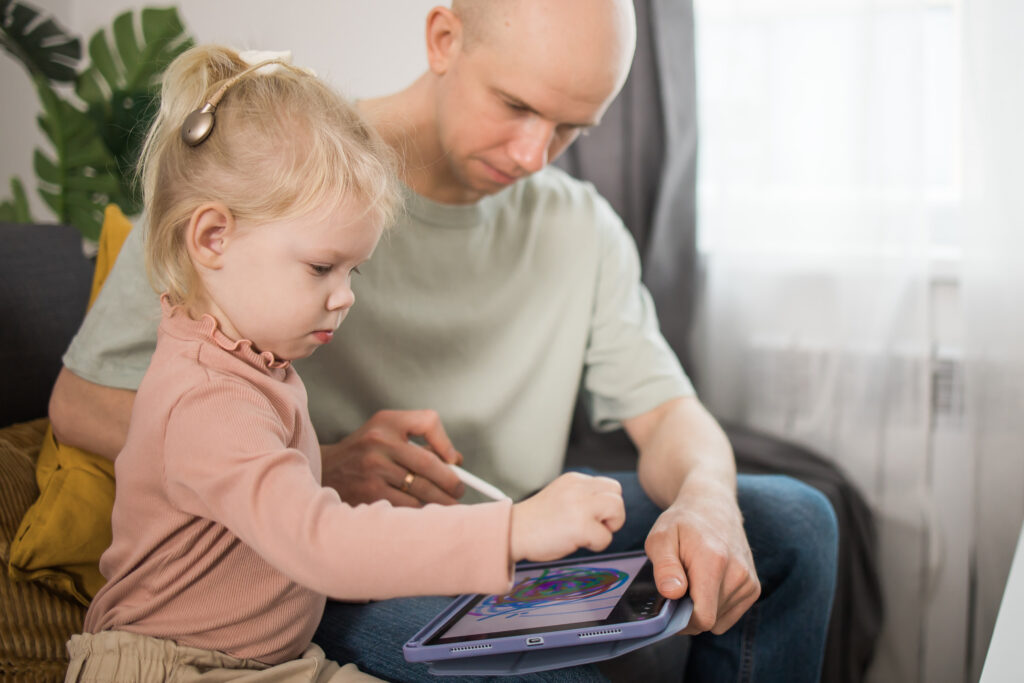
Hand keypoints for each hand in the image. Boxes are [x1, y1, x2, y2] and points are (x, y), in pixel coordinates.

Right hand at [320, 410, 464, 506]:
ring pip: (421, 489)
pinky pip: (407, 506)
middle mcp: (380, 442)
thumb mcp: (388, 432)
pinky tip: (425, 514)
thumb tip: (456, 461)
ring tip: (448, 505)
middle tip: (459, 492)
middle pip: (429, 464)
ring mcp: (374, 469)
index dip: (447, 443)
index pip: (428, 421)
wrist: (326, 470)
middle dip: (451, 482)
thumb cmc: (366, 451)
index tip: (455, 461)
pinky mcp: (370, 494)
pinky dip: (421, 511)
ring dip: (440, 501)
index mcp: (388, 422)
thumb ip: (421, 441)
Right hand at [510, 472, 624, 561]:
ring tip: (589, 534)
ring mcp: (580, 506)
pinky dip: (596, 545)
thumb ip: (582, 496)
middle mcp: (578, 488)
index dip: (606, 504)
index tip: (593, 516)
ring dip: (609, 527)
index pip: (609, 486)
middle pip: (617, 495)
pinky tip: (578, 543)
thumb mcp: (561, 496)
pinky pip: (606, 537)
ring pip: (618, 509)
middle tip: (595, 526)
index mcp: (574, 480)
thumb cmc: (535, 521)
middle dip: (613, 514)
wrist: (513, 532)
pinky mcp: (581, 526)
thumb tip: (606, 509)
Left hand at [644, 478, 759, 635]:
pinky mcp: (753, 587)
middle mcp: (738, 573)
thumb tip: (672, 593)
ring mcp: (749, 581)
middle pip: (709, 620)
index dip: (681, 620)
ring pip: (719, 621)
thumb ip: (664, 567)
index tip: (669, 606)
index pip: (703, 617)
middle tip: (678, 586)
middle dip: (689, 612)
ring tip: (694, 580)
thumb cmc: (683, 522)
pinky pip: (729, 615)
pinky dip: (715, 607)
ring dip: (703, 608)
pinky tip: (708, 584)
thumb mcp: (661, 538)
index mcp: (713, 561)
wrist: (713, 505)